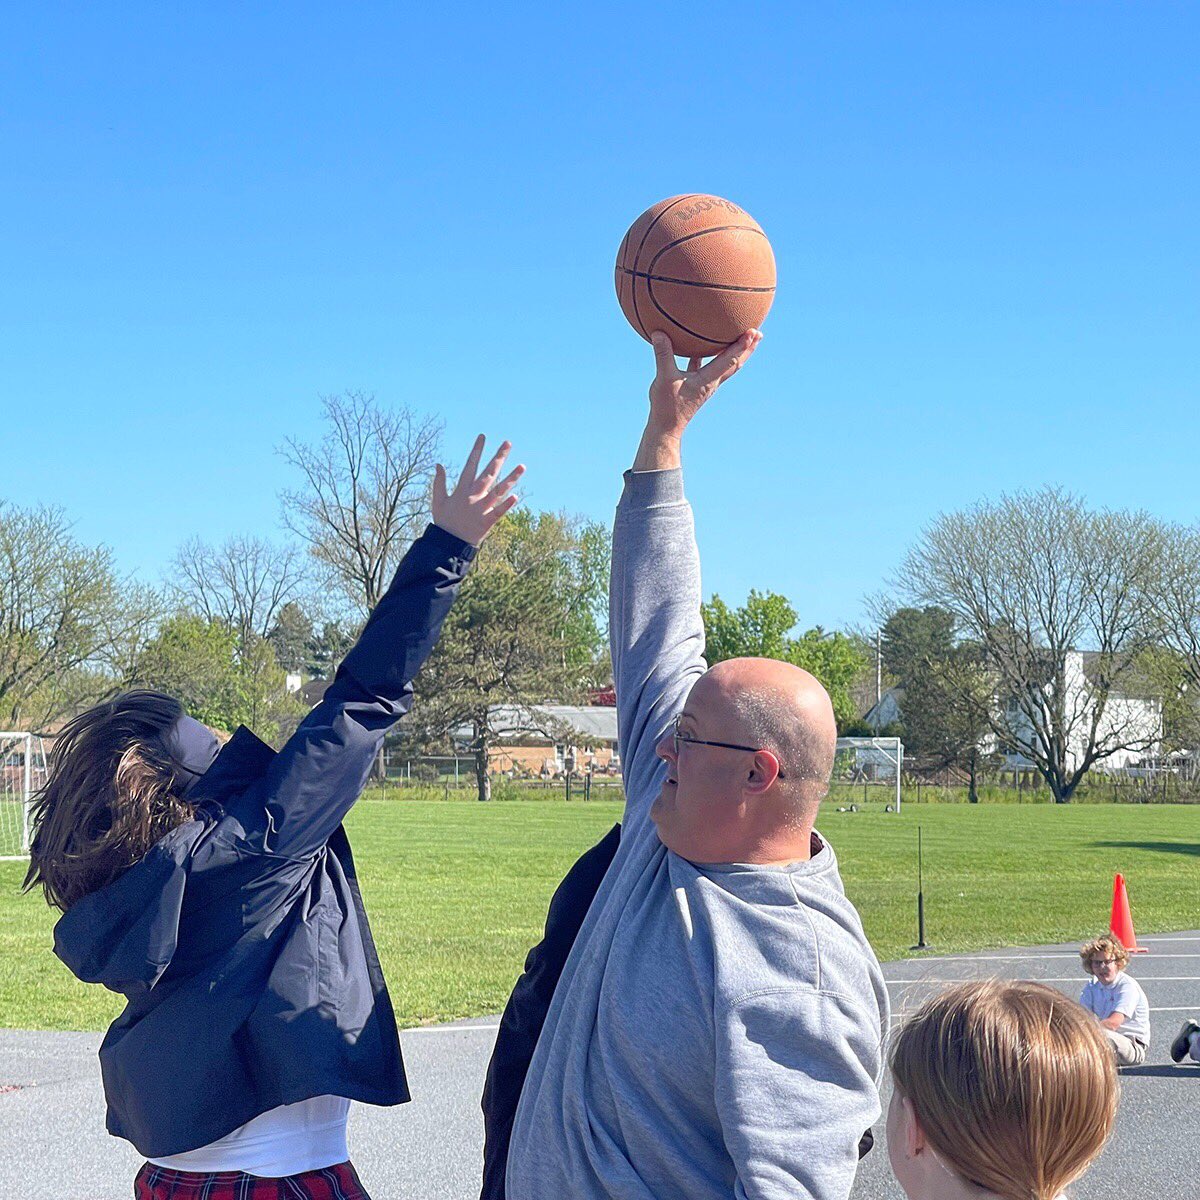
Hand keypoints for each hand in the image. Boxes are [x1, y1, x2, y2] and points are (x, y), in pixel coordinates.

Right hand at [432, 436, 523, 545]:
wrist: (448, 544)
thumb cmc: (444, 521)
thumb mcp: (438, 501)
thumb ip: (439, 482)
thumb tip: (438, 464)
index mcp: (461, 490)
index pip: (470, 465)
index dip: (476, 450)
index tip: (482, 436)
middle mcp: (473, 496)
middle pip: (488, 473)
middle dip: (498, 457)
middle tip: (508, 443)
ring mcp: (481, 509)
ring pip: (498, 490)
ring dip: (511, 478)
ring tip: (522, 466)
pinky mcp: (487, 522)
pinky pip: (498, 512)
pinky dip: (506, 505)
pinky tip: (515, 496)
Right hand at [647, 328, 762, 438]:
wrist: (667, 427)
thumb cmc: (667, 405)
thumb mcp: (664, 378)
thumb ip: (663, 354)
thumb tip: (659, 333)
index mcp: (708, 380)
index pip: (729, 360)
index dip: (741, 345)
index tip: (752, 332)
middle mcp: (712, 382)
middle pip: (735, 363)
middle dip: (747, 348)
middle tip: (758, 333)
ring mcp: (707, 384)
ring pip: (726, 366)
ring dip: (736, 352)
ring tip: (744, 338)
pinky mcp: (699, 386)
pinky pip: (710, 366)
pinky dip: (714, 355)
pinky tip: (708, 345)